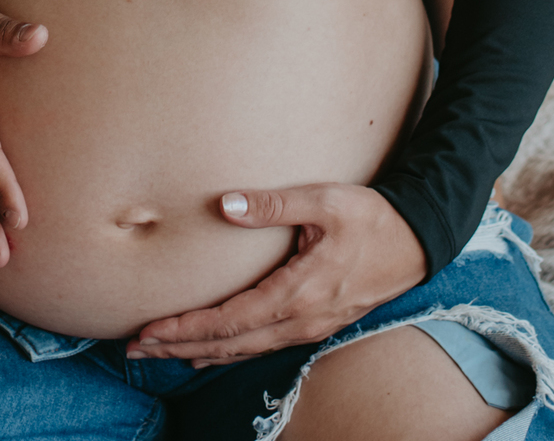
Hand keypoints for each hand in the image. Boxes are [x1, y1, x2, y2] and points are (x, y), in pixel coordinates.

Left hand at [126, 184, 425, 367]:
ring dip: (199, 353)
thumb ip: (272, 205)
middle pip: (229, 345)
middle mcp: (300, 319)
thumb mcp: (323, 200)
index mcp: (298, 291)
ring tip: (161, 352)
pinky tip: (210, 352)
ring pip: (244, 351)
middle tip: (136, 349)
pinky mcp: (315, 324)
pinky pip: (262, 347)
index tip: (150, 330)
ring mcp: (309, 327)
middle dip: (180, 347)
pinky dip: (229, 352)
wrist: (417, 241)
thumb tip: (224, 206)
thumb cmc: (370, 216)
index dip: (187, 329)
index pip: (230, 320)